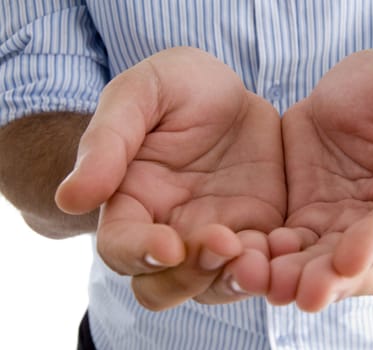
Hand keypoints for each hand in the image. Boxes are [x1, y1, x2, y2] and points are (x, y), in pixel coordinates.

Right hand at [55, 47, 285, 309]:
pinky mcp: (256, 231)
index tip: (168, 244)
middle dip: (190, 276)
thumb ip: (107, 141)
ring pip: (214, 286)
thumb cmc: (176, 88)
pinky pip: (263, 266)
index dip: (139, 253)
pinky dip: (272, 267)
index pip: (120, 248)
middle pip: (164, 286)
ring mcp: (215, 235)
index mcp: (131, 202)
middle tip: (222, 242)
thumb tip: (71, 199)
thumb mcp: (141, 94)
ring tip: (258, 254)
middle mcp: (169, 229)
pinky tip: (287, 246)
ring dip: (233, 280)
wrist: (230, 93)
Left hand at [267, 50, 372, 311]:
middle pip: (360, 265)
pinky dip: (272, 259)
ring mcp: (338, 226)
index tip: (350, 258)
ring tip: (273, 287)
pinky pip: (288, 247)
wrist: (342, 92)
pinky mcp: (304, 221)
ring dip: (298, 280)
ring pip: (320, 265)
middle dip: (334, 281)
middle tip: (307, 294)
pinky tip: (253, 260)